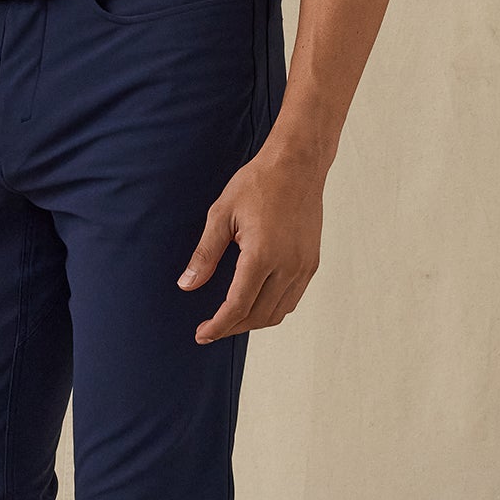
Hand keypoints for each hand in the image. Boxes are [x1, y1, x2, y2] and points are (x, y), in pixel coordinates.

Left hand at [176, 140, 324, 340]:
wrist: (297, 165)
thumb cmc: (258, 184)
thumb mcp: (222, 214)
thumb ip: (205, 254)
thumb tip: (187, 285)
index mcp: (262, 255)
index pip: (238, 306)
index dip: (218, 325)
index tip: (202, 334)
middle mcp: (288, 266)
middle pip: (258, 315)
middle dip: (232, 327)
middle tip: (210, 329)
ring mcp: (303, 266)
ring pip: (278, 312)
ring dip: (253, 321)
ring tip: (230, 319)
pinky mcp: (312, 262)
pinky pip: (292, 299)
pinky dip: (273, 309)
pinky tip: (255, 303)